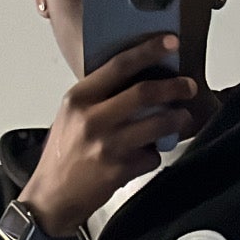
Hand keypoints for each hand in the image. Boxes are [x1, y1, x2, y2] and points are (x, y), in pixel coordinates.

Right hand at [22, 36, 198, 236]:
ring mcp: (107, 146)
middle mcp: (92, 119)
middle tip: (188, 86)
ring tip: (182, 117)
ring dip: (176, 119)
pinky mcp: (118, 171)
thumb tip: (137, 79)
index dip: (149, 51)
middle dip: (174, 87)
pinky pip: (151, 156)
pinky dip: (155, 154)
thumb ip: (99, 97)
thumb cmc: (63, 155)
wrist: (51, 197)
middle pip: (144, 93)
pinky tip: (147, 155)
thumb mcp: (72, 115)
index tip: (171, 42)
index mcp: (79, 99)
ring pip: (156, 125)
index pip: (119, 65)